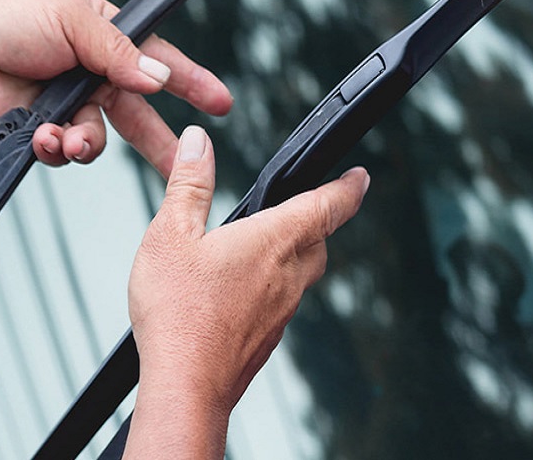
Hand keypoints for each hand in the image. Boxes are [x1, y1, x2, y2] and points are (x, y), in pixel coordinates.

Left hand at [0, 0, 232, 173]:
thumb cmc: (7, 18)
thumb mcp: (73, 20)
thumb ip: (120, 52)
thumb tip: (156, 79)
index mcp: (106, 38)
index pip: (159, 61)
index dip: (191, 82)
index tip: (221, 103)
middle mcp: (93, 74)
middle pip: (140, 113)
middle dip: (162, 143)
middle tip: (183, 167)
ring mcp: (69, 105)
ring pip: (100, 139)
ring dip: (88, 143)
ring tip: (68, 140)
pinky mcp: (45, 130)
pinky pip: (67, 150)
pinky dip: (58, 149)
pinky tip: (44, 139)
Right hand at [124, 126, 369, 457]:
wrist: (187, 388)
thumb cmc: (180, 314)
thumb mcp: (171, 234)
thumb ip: (189, 184)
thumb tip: (198, 143)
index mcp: (274, 241)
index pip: (327, 205)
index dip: (348, 187)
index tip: (361, 177)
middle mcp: (289, 276)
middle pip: (319, 241)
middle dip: (318, 221)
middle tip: (307, 208)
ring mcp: (282, 311)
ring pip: (302, 274)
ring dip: (292, 256)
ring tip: (262, 247)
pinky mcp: (269, 338)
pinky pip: (282, 303)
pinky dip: (271, 288)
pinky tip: (239, 293)